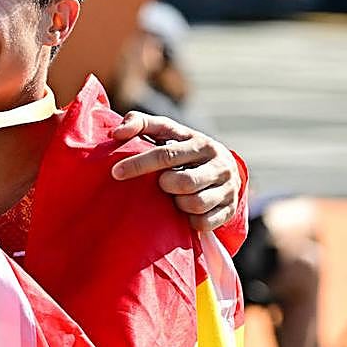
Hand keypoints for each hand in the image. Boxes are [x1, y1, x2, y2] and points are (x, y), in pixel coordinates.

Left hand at [110, 112, 239, 231]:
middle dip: (165, 185)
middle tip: (160, 184)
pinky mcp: (230, 209)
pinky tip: (185, 212)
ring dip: (178, 204)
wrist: (225, 169)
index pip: (165, 154)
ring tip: (175, 196)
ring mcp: (228, 187)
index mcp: (198, 142)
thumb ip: (140, 123)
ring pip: (195, 203)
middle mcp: (218, 163)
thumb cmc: (182, 149)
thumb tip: (116, 134)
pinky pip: (204, 222)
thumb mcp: (166, 132)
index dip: (139, 164)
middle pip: (183, 182)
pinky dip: (190, 220)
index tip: (116, 172)